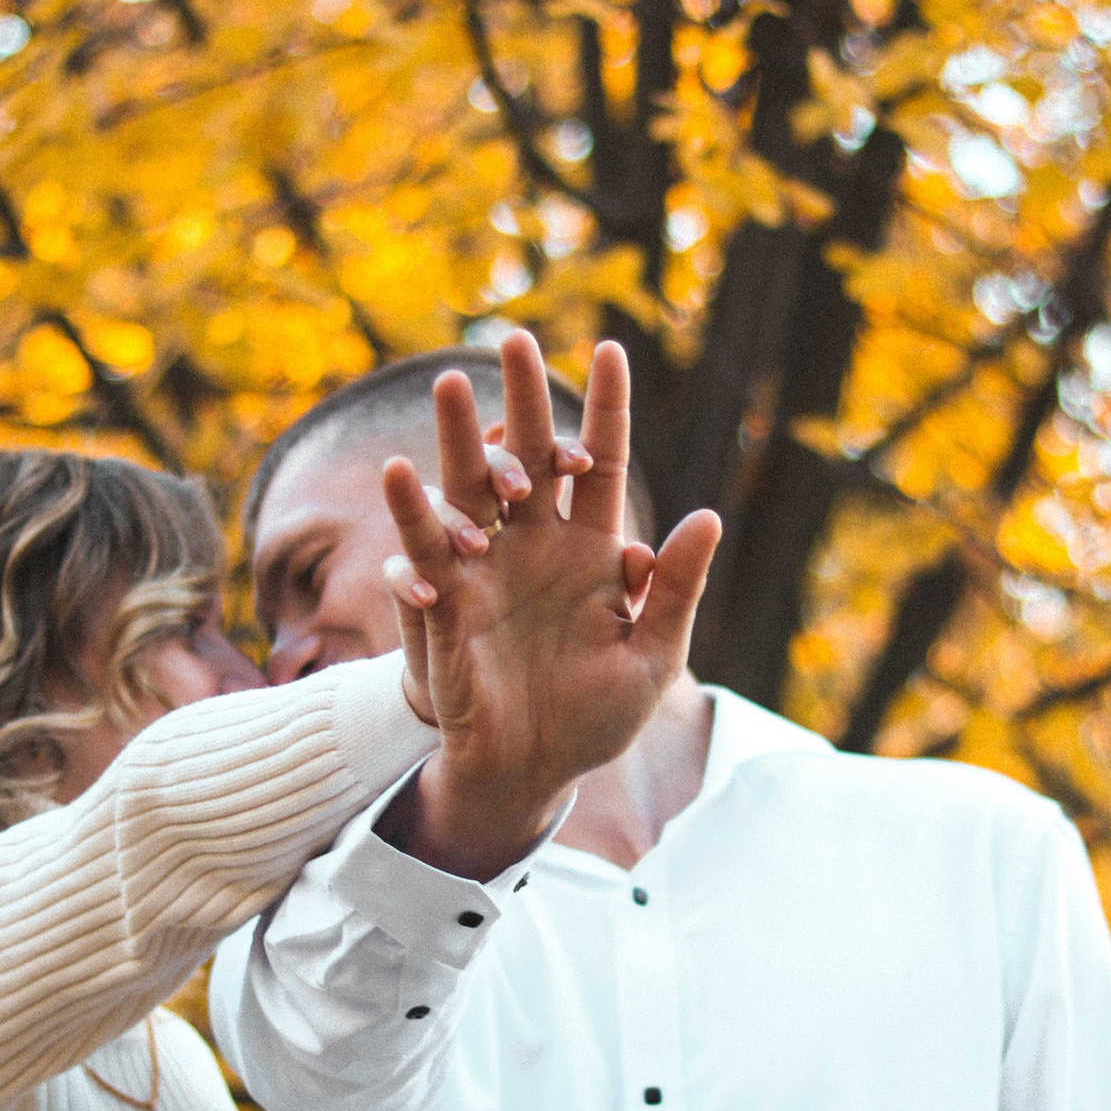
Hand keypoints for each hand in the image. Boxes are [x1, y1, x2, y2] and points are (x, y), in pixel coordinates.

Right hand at [380, 330, 719, 877]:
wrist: (534, 771)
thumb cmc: (596, 718)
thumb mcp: (653, 657)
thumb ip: (677, 589)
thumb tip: (709, 516)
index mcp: (594, 550)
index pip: (602, 464)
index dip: (607, 409)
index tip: (611, 349)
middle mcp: (537, 545)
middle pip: (530, 457)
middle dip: (525, 399)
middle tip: (515, 338)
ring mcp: (487, 569)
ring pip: (470, 489)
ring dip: (460, 438)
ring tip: (452, 383)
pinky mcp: (444, 602)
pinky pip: (422, 552)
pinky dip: (413, 516)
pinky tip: (401, 473)